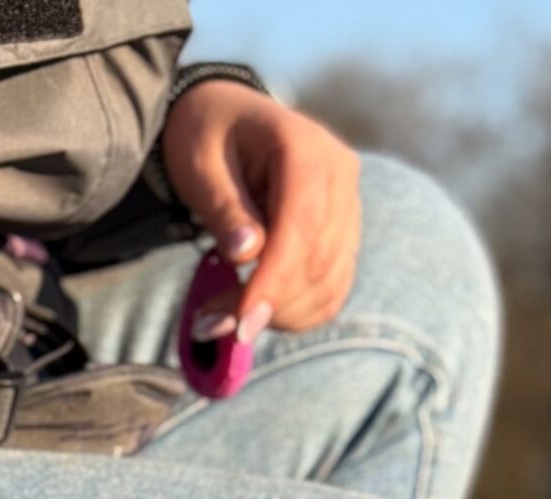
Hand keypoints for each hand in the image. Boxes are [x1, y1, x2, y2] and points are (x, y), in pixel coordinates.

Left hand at [161, 86, 361, 344]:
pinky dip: (296, 314)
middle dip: (269, 304)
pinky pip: (331, 292)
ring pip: (329, 284)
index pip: (301, 227)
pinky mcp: (345, 238)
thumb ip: (224, 207)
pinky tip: (257, 312)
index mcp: (306, 148)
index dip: (273, 282)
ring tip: (225, 320)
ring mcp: (349, 209)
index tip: (240, 324)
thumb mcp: (201, 164)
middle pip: (318, 262)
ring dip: (279, 315)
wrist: (229, 121)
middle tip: (212, 326)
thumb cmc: (208, 137)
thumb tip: (247, 254)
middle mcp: (341, 176)